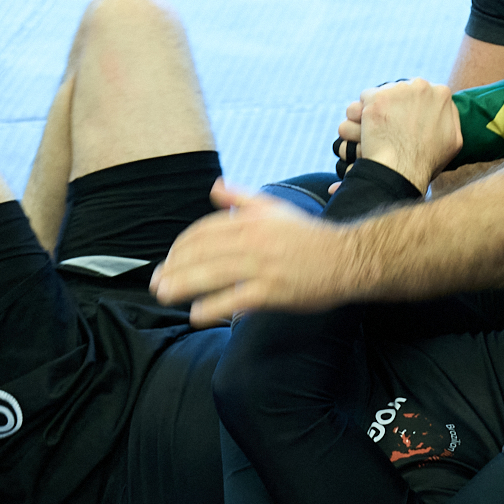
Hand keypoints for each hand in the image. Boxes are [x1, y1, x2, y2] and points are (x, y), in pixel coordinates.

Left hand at [152, 181, 358, 322]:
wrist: (347, 258)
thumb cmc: (310, 236)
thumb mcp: (275, 209)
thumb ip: (241, 199)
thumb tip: (214, 188)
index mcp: (251, 220)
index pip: (204, 231)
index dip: (181, 247)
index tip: (169, 261)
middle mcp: (253, 240)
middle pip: (202, 253)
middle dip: (174, 267)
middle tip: (156, 282)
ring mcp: (263, 266)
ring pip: (212, 275)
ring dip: (183, 285)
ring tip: (165, 295)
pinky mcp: (273, 291)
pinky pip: (235, 300)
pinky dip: (213, 307)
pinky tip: (196, 315)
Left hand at [351, 79, 461, 192]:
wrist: (402, 170)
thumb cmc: (428, 160)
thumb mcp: (454, 139)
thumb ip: (451, 117)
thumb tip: (446, 105)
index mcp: (442, 94)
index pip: (423, 93)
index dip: (414, 107)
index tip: (408, 121)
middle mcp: (421, 86)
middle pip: (403, 89)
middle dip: (397, 104)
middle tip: (394, 126)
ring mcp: (397, 90)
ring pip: (384, 92)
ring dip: (381, 107)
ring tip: (381, 129)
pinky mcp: (376, 97)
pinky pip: (365, 98)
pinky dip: (364, 111)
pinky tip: (370, 128)